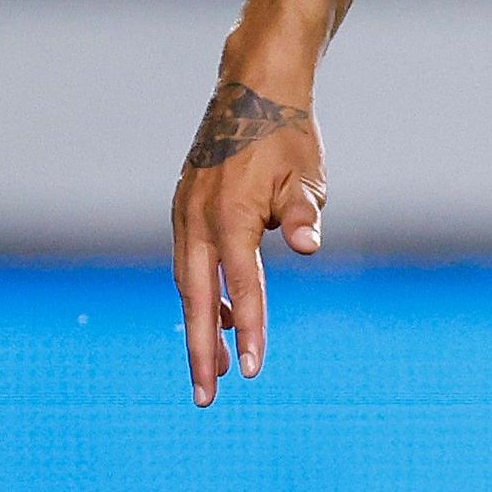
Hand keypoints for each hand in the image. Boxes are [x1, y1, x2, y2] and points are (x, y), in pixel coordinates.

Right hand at [172, 77, 325, 404]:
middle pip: (197, 300)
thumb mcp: (307, 177)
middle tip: (207, 397)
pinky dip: (205, 295)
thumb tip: (307, 245)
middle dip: (201, 351)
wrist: (253, 95)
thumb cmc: (288, 139)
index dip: (250, 331)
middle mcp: (196, 220)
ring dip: (201, 327)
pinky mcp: (184, 212)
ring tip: (216, 371)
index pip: (242, 287)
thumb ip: (303, 214)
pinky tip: (227, 318)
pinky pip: (191, 266)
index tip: (253, 372)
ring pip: (188, 285)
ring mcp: (184, 216)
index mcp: (228, 216)